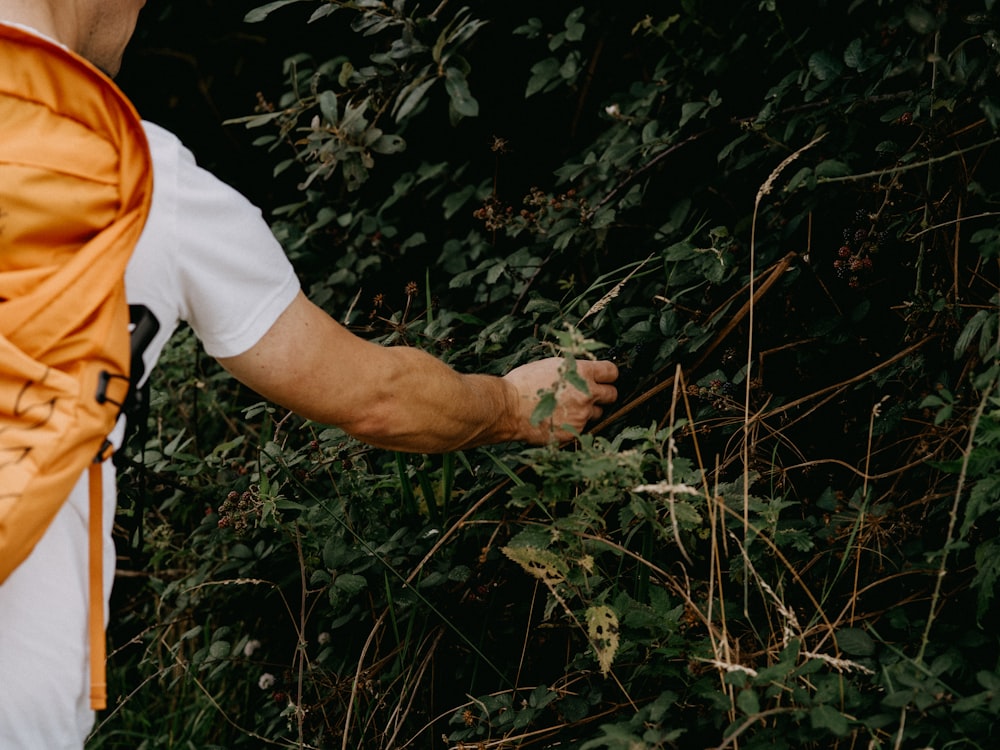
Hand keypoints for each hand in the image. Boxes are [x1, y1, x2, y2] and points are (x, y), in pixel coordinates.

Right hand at [502, 357, 618, 444]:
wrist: (508, 407)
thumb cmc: (523, 383)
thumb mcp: (550, 366)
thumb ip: (572, 370)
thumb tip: (583, 373)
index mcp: (582, 372)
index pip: (611, 372)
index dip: (607, 375)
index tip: (602, 378)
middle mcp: (587, 393)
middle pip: (611, 394)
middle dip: (602, 395)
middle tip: (588, 395)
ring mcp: (582, 415)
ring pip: (597, 414)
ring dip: (587, 411)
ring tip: (566, 409)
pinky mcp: (574, 432)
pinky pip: (581, 428)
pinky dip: (573, 425)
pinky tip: (557, 420)